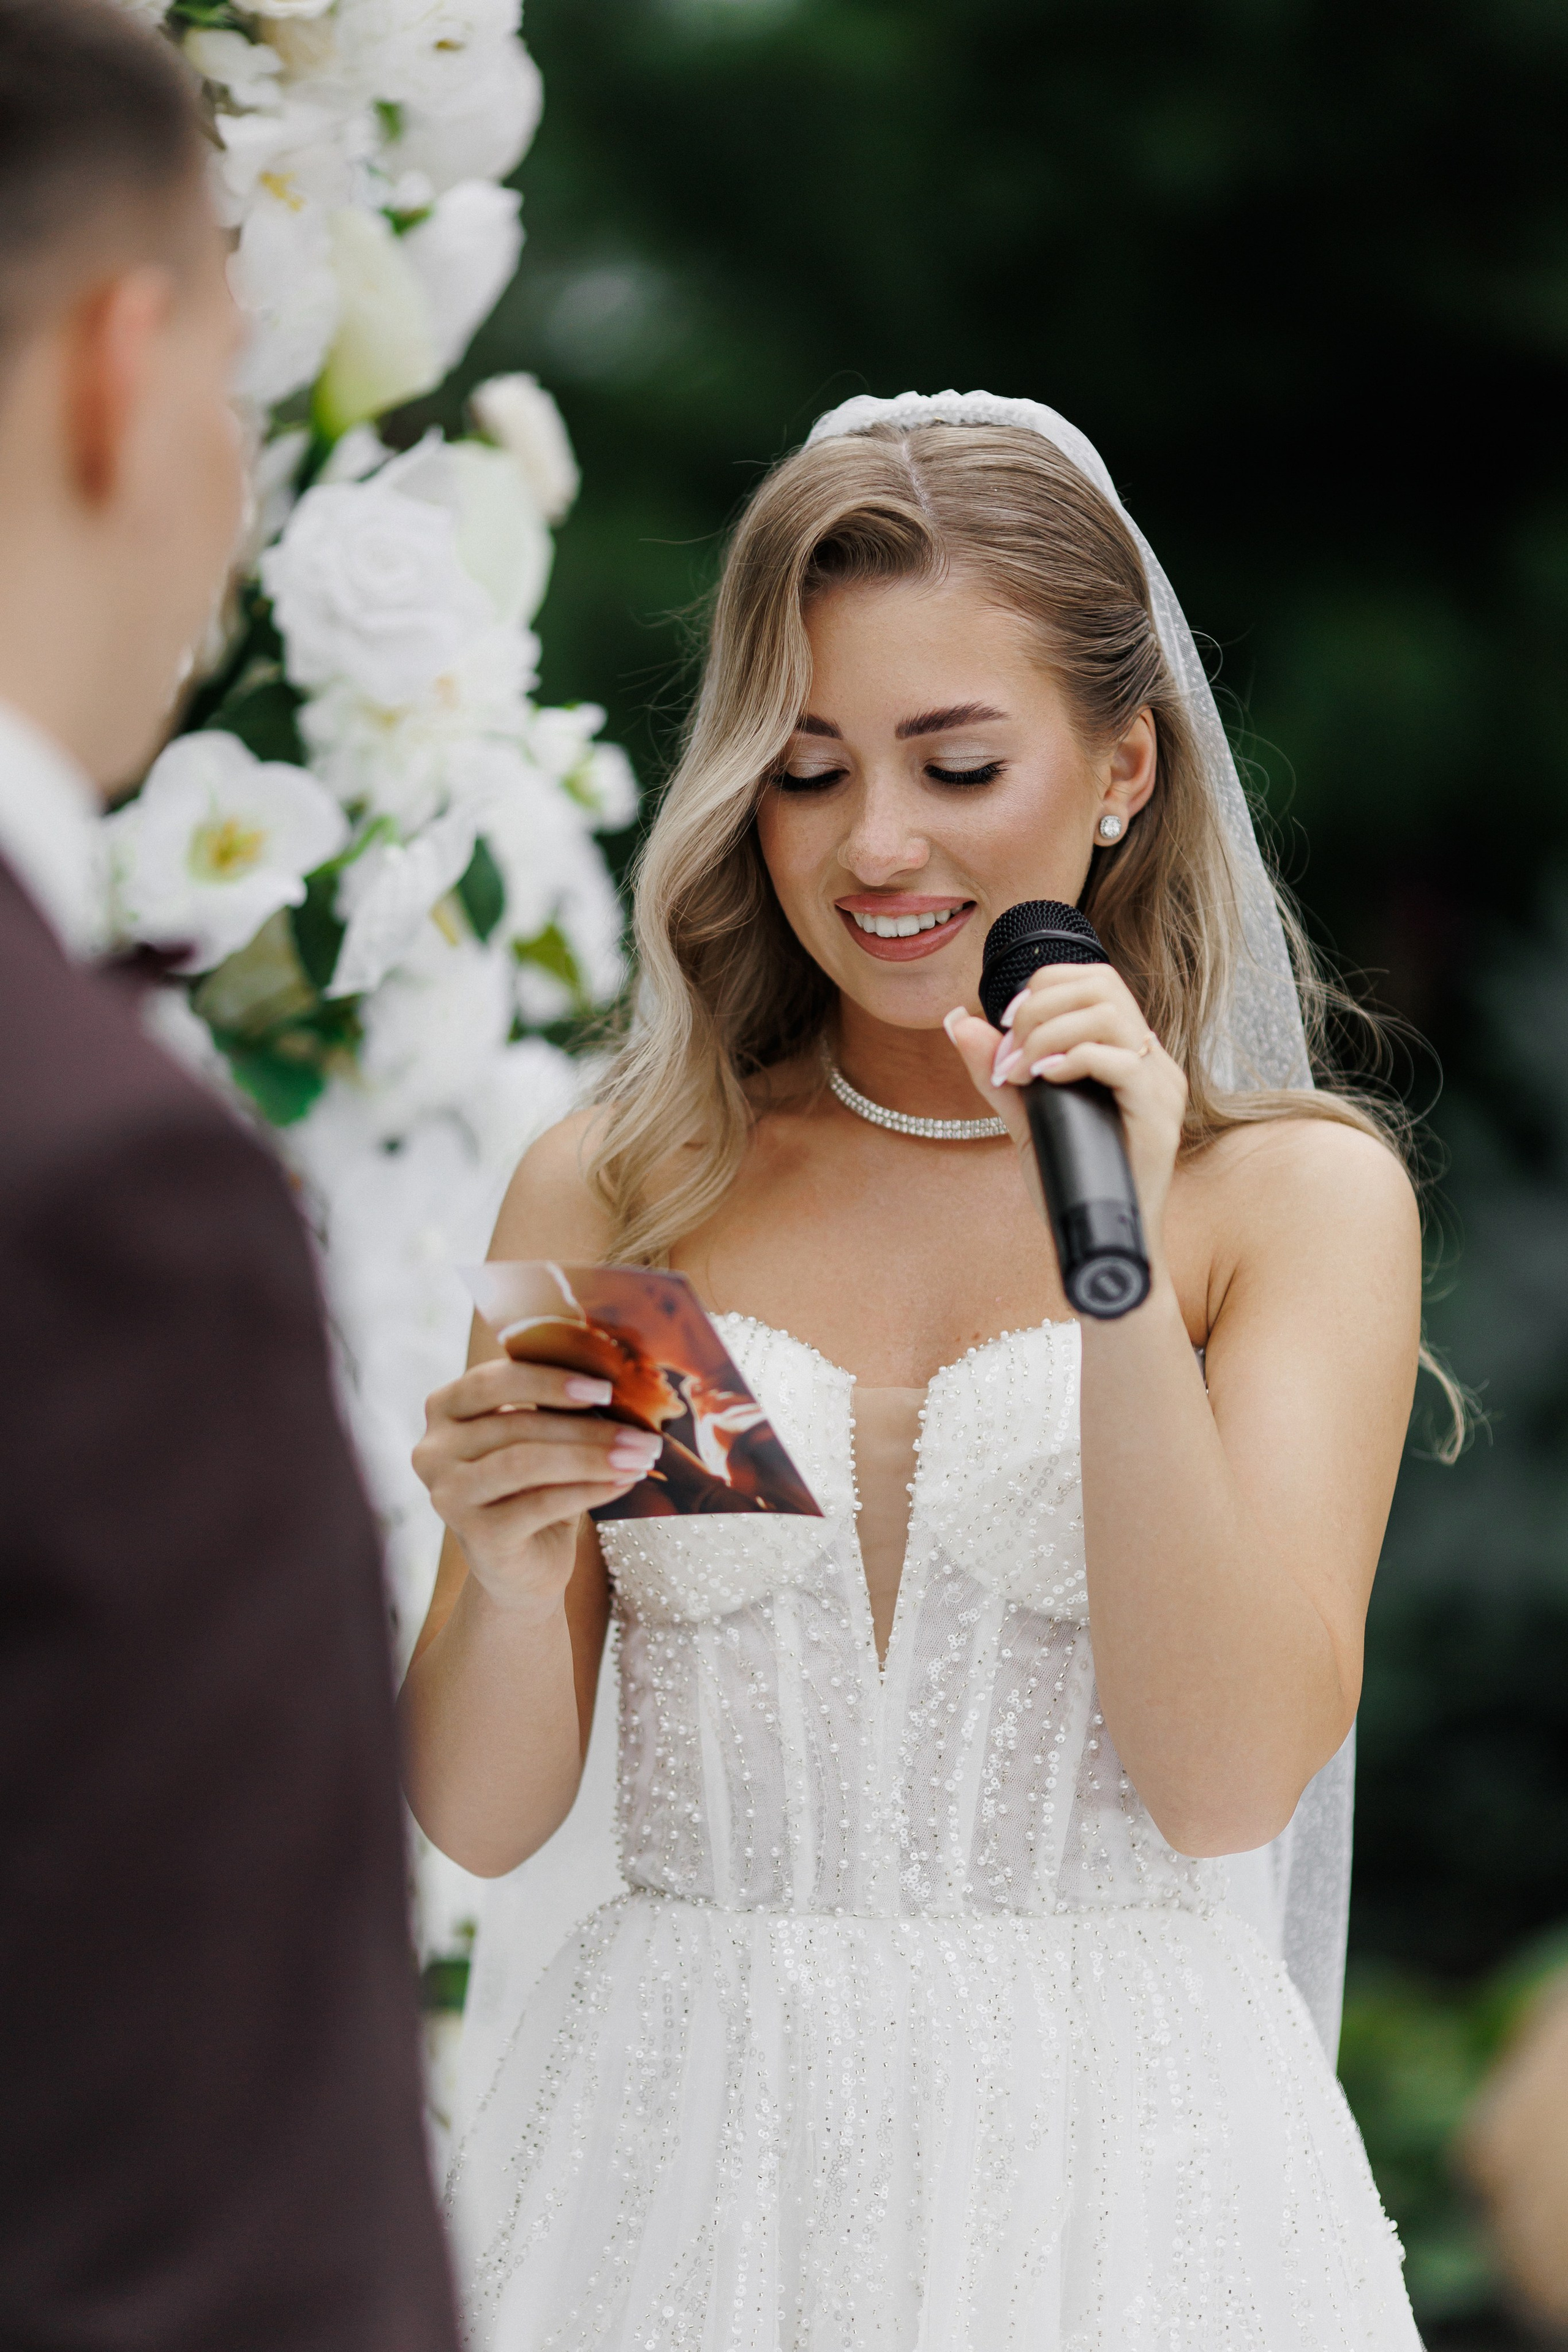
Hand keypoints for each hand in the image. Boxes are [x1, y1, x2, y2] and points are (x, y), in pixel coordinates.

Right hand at [413, 1359, 660, 1617]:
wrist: (523, 1566)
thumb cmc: (534, 1485)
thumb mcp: (537, 1435)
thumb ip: (550, 1401)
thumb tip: (605, 1364)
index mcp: (444, 1409)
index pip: (492, 1380)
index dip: (548, 1379)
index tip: (605, 1388)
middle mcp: (432, 1451)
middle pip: (517, 1425)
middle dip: (588, 1427)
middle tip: (643, 1433)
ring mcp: (448, 1496)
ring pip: (526, 1462)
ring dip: (593, 1457)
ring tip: (641, 1457)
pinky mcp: (475, 1535)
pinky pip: (540, 1504)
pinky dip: (589, 1490)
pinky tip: (624, 1483)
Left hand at [944, 962, 1187, 1260]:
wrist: (1100, 1241)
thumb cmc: (1071, 1183)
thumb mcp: (1025, 1120)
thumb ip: (997, 1073)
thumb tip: (958, 1021)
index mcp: (1127, 1051)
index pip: (1094, 980)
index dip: (1043, 988)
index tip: (1005, 1027)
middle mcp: (1150, 1059)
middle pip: (1102, 984)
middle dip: (1040, 1007)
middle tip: (1009, 1053)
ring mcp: (1160, 1085)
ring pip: (1110, 1014)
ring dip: (1049, 1033)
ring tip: (1022, 1071)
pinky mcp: (1158, 1115)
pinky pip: (1121, 1061)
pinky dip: (1073, 1059)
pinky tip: (1045, 1080)